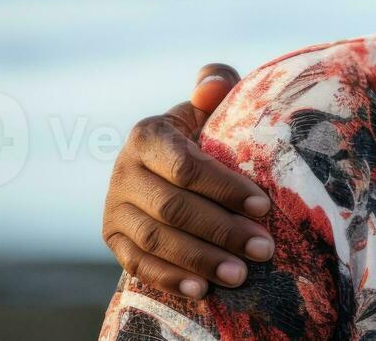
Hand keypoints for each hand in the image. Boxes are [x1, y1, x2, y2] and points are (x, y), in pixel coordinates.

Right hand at [102, 63, 274, 297]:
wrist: (166, 172)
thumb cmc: (201, 138)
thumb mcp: (207, 111)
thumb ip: (216, 87)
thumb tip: (214, 86)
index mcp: (147, 135)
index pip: (186, 166)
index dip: (225, 188)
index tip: (264, 206)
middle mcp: (123, 170)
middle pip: (173, 207)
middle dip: (222, 230)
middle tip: (263, 247)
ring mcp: (113, 206)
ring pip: (156, 239)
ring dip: (201, 259)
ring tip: (241, 274)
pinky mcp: (111, 238)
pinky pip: (138, 265)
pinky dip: (170, 279)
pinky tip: (203, 290)